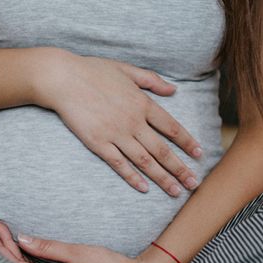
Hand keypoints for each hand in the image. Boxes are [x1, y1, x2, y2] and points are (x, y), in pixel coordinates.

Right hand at [37, 51, 203, 196]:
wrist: (63, 78)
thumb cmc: (93, 71)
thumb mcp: (127, 69)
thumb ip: (152, 80)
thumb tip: (174, 90)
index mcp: (142, 103)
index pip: (172, 127)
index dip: (187, 142)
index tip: (199, 154)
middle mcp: (133, 121)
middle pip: (162, 150)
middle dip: (180, 168)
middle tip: (194, 183)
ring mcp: (116, 134)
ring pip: (145, 161)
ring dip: (162, 178)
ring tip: (176, 192)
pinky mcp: (98, 143)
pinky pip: (119, 164)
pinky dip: (132, 177)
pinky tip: (144, 188)